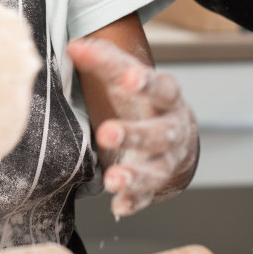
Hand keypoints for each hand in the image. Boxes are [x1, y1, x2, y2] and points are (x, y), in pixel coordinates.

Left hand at [68, 37, 198, 217]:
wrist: (179, 138)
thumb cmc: (147, 101)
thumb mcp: (131, 77)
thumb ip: (105, 61)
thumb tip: (74, 45)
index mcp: (167, 99)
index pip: (162, 87)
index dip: (146, 83)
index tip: (127, 78)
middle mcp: (172, 130)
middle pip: (160, 134)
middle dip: (135, 134)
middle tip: (106, 133)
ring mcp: (167, 160)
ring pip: (157, 170)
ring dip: (135, 176)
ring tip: (112, 180)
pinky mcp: (157, 185)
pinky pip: (148, 197)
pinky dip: (134, 202)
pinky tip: (119, 207)